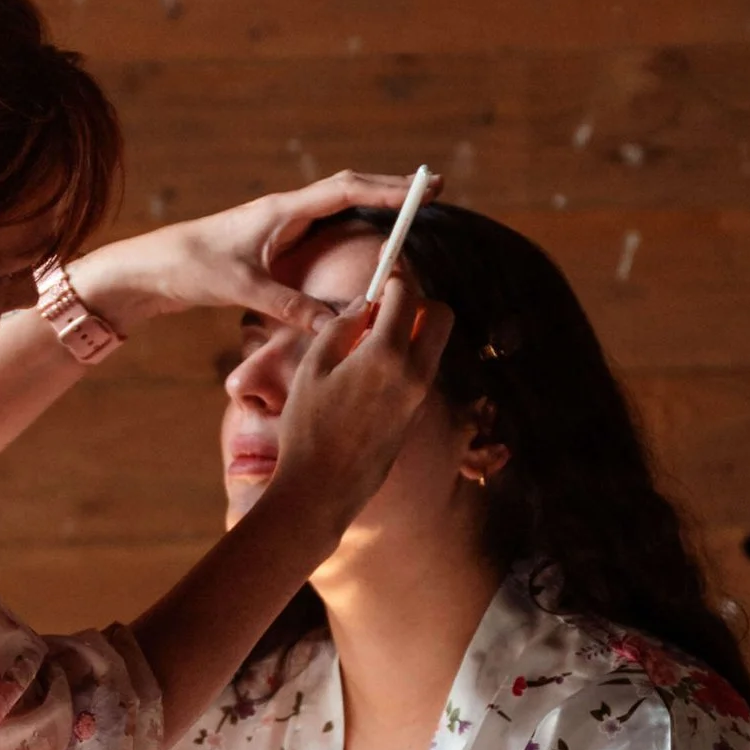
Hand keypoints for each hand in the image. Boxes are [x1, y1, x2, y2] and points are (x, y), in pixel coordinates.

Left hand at [73, 174, 438, 333]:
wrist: (152, 268)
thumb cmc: (192, 268)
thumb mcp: (243, 289)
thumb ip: (290, 306)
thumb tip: (336, 325)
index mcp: (282, 210)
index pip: (346, 190)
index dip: (387, 190)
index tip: (423, 189)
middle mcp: (285, 211)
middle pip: (348, 190)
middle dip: (390, 191)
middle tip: (431, 193)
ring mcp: (280, 224)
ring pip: (336, 207)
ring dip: (372, 206)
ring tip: (411, 212)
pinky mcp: (273, 242)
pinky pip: (322, 228)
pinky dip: (350, 228)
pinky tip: (366, 243)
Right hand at [248, 268, 451, 535]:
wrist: (323, 488)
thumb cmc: (308, 427)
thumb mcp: (313, 368)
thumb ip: (342, 327)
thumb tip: (364, 305)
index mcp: (386, 355)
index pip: (407, 295)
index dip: (396, 274)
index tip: (386, 262)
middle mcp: (414, 373)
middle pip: (440, 315)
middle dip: (418, 299)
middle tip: (386, 300)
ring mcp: (421, 395)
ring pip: (435, 343)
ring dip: (413, 327)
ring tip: (370, 334)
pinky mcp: (418, 413)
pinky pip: (423, 368)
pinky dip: (407, 354)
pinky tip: (372, 364)